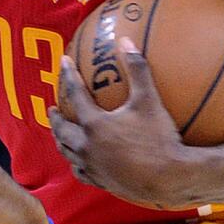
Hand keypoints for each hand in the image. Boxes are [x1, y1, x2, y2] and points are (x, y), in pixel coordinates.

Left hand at [48, 40, 200, 209]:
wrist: (171, 180)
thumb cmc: (160, 138)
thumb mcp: (149, 100)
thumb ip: (137, 69)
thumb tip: (126, 41)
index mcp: (95, 124)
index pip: (75, 94)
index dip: (68, 75)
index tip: (62, 63)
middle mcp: (88, 146)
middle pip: (62, 130)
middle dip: (55, 118)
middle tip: (53, 109)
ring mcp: (93, 167)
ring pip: (67, 153)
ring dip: (61, 141)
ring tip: (61, 134)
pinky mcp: (102, 182)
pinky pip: (81, 172)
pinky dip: (76, 163)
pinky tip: (81, 161)